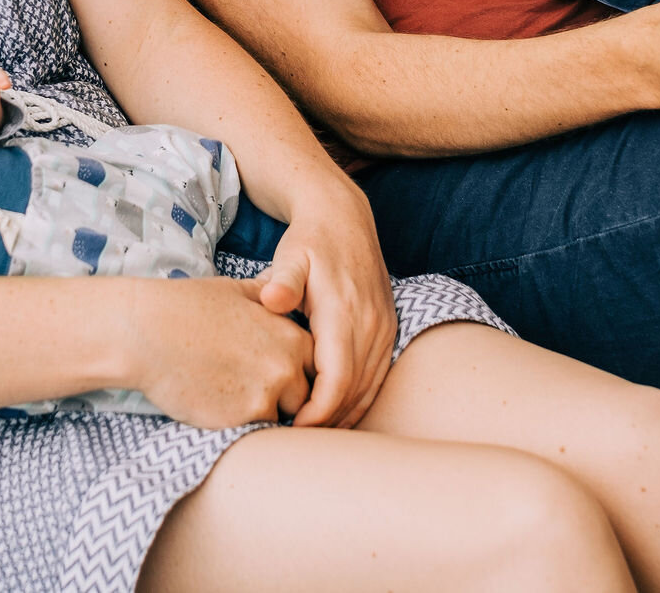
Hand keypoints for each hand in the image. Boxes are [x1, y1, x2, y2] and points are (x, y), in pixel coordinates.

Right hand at [126, 277, 314, 429]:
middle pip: (305, 397)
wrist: (147, 332)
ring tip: (232, 396)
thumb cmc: (187, 307)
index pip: (318, 366)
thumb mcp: (237, 291)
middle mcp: (287, 366)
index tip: (277, 373)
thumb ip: (270, 298)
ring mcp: (266, 396)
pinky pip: (254, 431)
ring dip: (264, 413)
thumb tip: (282, 291)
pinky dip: (240, 423)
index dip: (299, 372)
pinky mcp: (241, 420)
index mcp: (290, 335)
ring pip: (281, 418)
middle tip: (253, 389)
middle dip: (287, 398)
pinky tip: (216, 405)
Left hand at [257, 182, 395, 427]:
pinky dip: (359, 399)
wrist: (344, 217)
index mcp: (344, 311)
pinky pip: (377, 375)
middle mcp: (370, 324)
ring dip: (344, 415)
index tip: (291, 430)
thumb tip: (272, 299)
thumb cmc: (309, 242)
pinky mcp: (388, 328)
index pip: (336, 380)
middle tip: (294, 443)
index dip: (317, 413)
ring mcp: (384, 327)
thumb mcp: (290, 255)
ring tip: (312, 436)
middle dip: (327, 422)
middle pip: (353, 392)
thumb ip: (282, 282)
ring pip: (369, 388)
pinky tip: (337, 414)